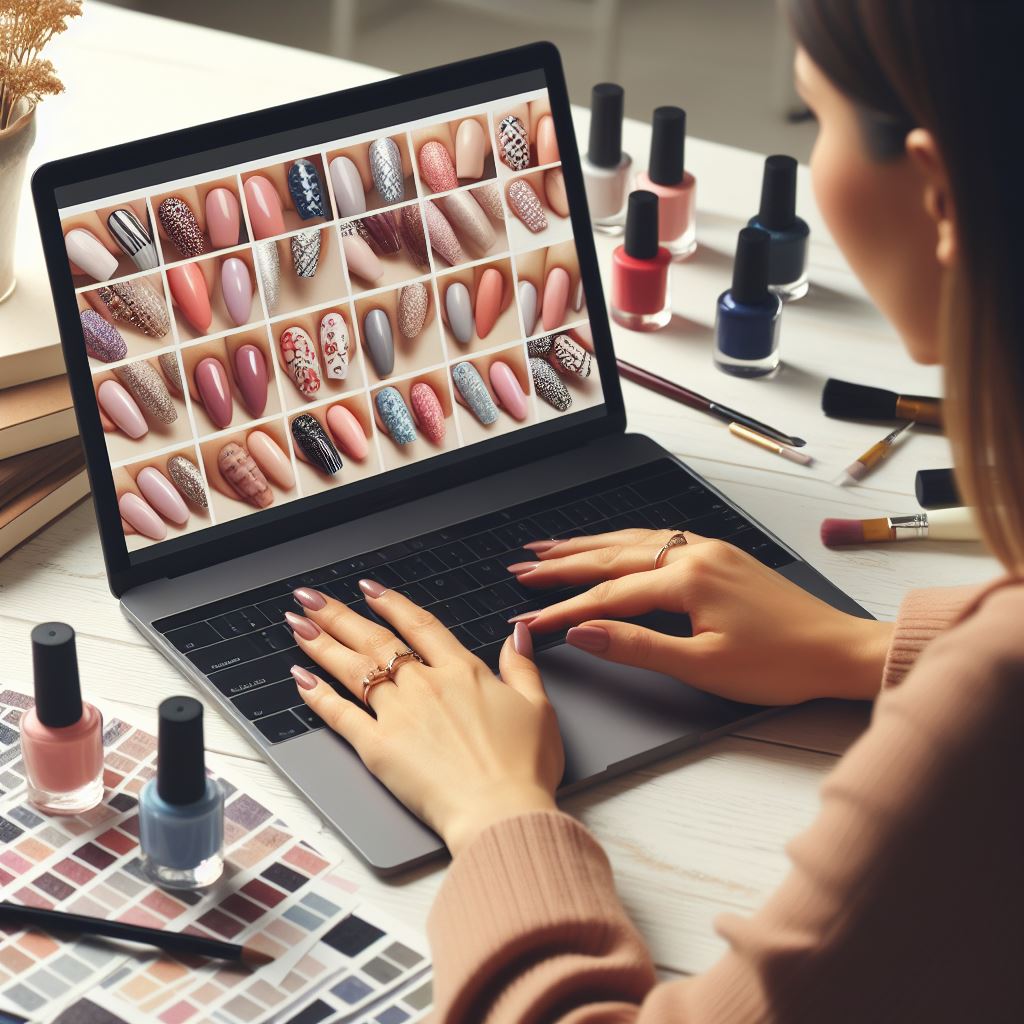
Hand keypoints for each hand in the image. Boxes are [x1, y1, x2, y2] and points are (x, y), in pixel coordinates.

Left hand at [287, 583, 563, 855]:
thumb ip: (521, 667)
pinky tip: (301, 679)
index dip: (392, 603)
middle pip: (375, 640)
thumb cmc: (523, 767)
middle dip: (339, 614)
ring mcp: (399, 714)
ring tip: (296, 624)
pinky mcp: (378, 747)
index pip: (419, 625)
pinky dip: (317, 696)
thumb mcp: (538, 707)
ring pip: (352, 669)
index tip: (369, 589)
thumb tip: (517, 636)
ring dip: (321, 643)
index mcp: (463, 672)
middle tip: (311, 598)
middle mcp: (425, 685)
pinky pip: (340, 714)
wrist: (500, 811)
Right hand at [509, 529, 893, 703]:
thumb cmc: (782, 664)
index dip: (563, 608)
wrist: (841, 650)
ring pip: (634, 541)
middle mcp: (696, 553)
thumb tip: (585, 633)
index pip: (608, 594)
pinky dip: (624, 543)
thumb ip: (638, 646)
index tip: (528, 617)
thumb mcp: (704, 666)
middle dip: (563, 563)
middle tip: (522, 567)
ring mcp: (710, 549)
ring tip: (551, 548)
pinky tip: (613, 544)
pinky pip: (658, 540)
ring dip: (589, 545)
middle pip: (613, 555)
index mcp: (688, 578)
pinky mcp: (722, 555)